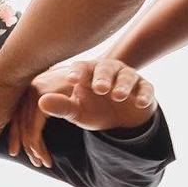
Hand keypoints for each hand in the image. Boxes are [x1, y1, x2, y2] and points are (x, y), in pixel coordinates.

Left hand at [10, 57, 157, 163]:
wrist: (121, 117)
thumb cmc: (93, 108)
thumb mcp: (75, 111)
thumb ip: (61, 106)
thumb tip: (41, 102)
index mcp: (89, 73)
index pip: (82, 68)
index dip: (78, 72)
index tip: (72, 79)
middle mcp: (110, 71)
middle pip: (107, 69)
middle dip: (103, 77)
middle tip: (99, 88)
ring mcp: (129, 78)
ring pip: (127, 76)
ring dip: (123, 85)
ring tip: (118, 95)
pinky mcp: (145, 88)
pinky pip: (146, 88)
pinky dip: (144, 94)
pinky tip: (140, 102)